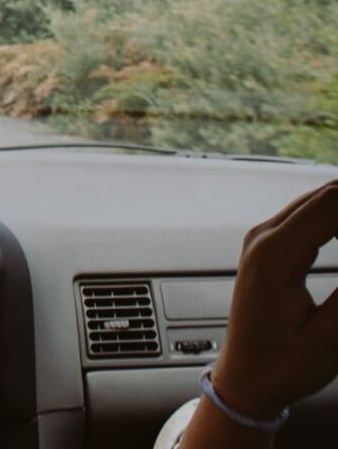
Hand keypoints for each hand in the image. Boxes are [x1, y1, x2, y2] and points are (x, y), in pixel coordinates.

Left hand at [213, 182, 337, 418]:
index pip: (334, 203)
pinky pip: (314, 216)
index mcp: (273, 255)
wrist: (244, 379)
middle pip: (330, 194)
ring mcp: (263, 238)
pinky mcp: (270, 245)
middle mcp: (263, 237)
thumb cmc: (280, 365)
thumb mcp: (332, 336)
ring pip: (323, 200)